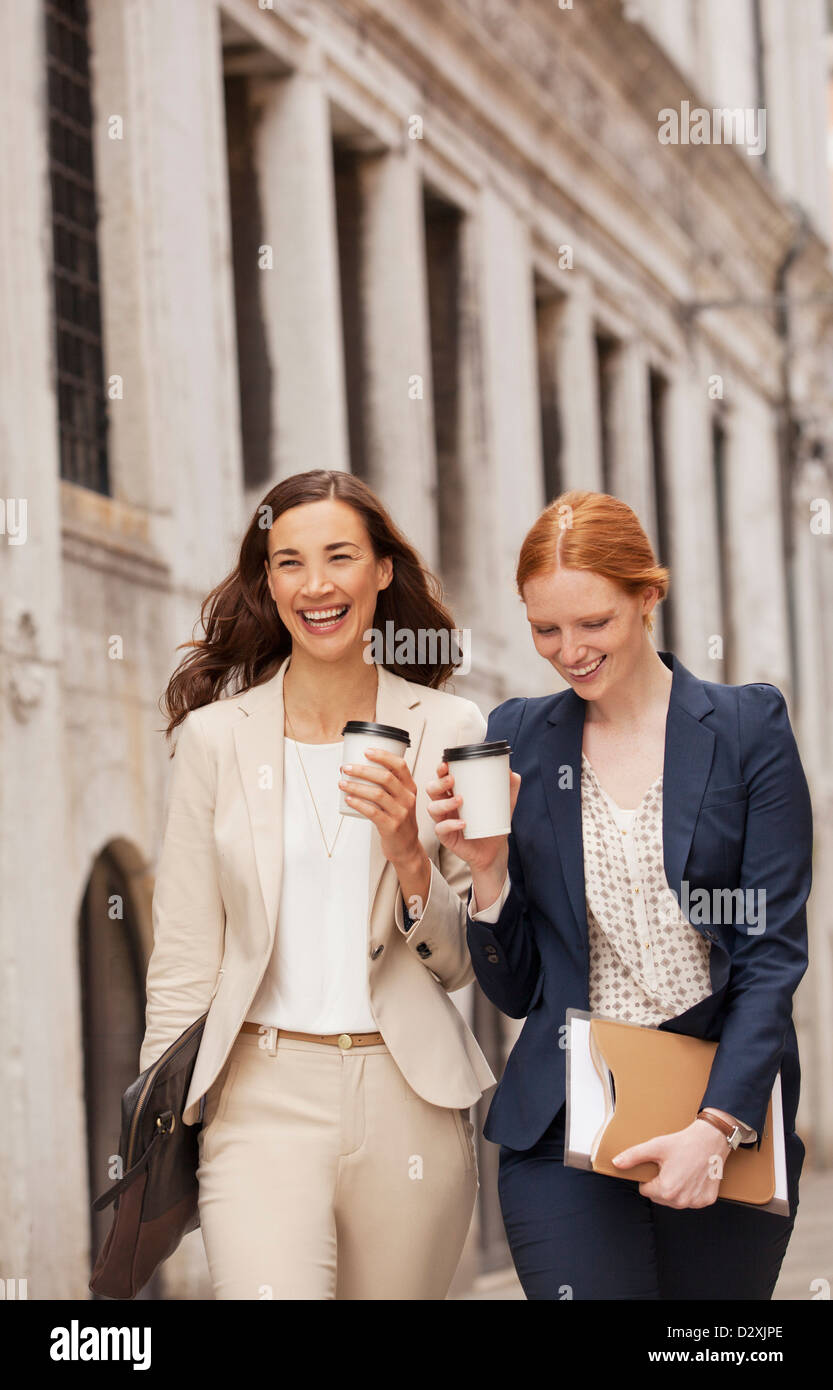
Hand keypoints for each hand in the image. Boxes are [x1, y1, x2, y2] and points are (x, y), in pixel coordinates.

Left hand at [338, 747, 419, 865]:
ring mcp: (401, 813)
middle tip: (346, 767)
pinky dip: (358, 804)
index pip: (400, 766)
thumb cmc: (398, 820)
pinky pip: (372, 812)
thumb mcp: (400, 800)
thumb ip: (387, 786)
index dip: (383, 756)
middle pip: (386, 778)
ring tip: (342, 783)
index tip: (366, 751)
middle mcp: (407, 798)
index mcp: (410, 788)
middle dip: (363, 770)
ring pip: (377, 794)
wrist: (406, 847)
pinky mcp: (391, 826)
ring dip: (356, 786)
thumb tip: (358, 768)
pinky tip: (348, 799)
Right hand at [425, 760, 521, 872]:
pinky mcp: (446, 836)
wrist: (494, 850)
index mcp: (455, 793)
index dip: (440, 770)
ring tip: (460, 800)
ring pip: (433, 808)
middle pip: (432, 789)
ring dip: (444, 802)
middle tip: (452, 779)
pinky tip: (463, 823)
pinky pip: (440, 829)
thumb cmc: (493, 823)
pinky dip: (450, 824)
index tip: (447, 764)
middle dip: (439, 783)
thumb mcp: (504, 804)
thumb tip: (512, 773)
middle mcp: (446, 805)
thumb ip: (509, 788)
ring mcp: (444, 820)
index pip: (442, 778)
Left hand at [611, 1120, 727, 1208]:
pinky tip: (692, 1176)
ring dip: (674, 1189)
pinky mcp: (707, 1200)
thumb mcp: (655, 1146)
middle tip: (669, 1166)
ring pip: (675, 1201)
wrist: (711, 1139)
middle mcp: (682, 1201)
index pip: (645, 1190)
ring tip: (680, 1170)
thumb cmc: (683, 1142)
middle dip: (661, 1184)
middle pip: (660, 1197)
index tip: (657, 1166)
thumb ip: (633, 1156)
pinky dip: (689, 1190)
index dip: (648, 1177)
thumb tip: (616, 1163)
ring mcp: (696, 1202)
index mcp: (667, 1190)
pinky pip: (691, 1200)